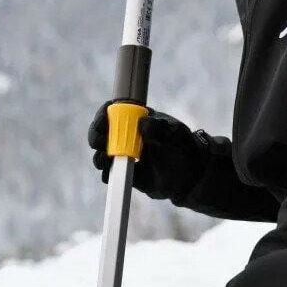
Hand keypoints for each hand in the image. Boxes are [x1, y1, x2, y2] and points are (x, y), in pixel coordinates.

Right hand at [88, 103, 210, 201]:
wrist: (191, 174)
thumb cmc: (183, 146)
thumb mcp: (176, 133)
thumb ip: (160, 127)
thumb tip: (142, 124)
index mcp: (135, 119)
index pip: (113, 112)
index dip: (104, 115)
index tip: (103, 121)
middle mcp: (126, 136)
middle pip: (101, 133)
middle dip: (96, 136)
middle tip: (98, 142)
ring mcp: (124, 155)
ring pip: (102, 154)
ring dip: (99, 157)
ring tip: (104, 160)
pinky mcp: (126, 174)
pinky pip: (111, 174)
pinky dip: (107, 175)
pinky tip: (110, 175)